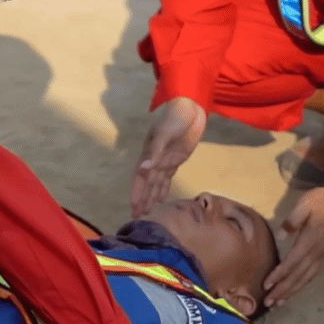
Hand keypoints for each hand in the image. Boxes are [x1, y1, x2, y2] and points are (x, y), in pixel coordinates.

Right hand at [130, 96, 206, 218]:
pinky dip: (163, 188)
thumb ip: (155, 152)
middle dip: (142, 199)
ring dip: (151, 196)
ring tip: (147, 212)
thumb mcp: (164, 133)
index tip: (133, 206)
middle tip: (136, 217)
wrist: (190, 107)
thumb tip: (144, 169)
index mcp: (149, 154)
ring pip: (156, 183)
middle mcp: (155, 160)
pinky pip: (167, 177)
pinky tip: (162, 198)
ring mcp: (166, 160)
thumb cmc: (175, 117)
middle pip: (147, 183)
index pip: (140, 177)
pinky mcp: (176, 159)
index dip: (136, 192)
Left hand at [263, 183, 323, 306]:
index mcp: (309, 242)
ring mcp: (322, 255)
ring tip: (279, 303)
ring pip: (306, 278)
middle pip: (297, 276)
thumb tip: (280, 236)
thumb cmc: (323, 201)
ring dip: (292, 291)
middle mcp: (316, 253)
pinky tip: (295, 289)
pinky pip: (312, 274)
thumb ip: (291, 221)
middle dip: (282, 291)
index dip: (278, 276)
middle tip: (269, 303)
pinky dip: (302, 284)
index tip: (266, 286)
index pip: (291, 263)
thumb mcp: (304, 204)